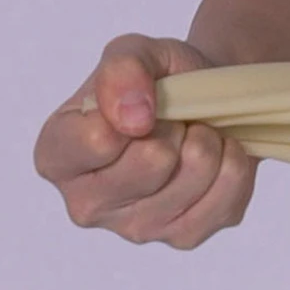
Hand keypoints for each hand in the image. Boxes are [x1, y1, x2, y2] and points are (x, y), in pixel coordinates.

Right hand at [34, 33, 260, 248]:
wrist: (205, 104)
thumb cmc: (158, 82)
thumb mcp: (135, 52)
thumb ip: (122, 68)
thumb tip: (132, 117)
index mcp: (57, 157)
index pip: (97, 140)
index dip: (134, 108)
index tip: (141, 103)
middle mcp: (88, 205)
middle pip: (153, 160)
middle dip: (174, 125)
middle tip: (172, 120)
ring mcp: (138, 228)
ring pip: (196, 173)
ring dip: (206, 140)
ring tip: (192, 135)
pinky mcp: (185, 237)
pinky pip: (228, 192)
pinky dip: (232, 161)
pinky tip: (215, 156)